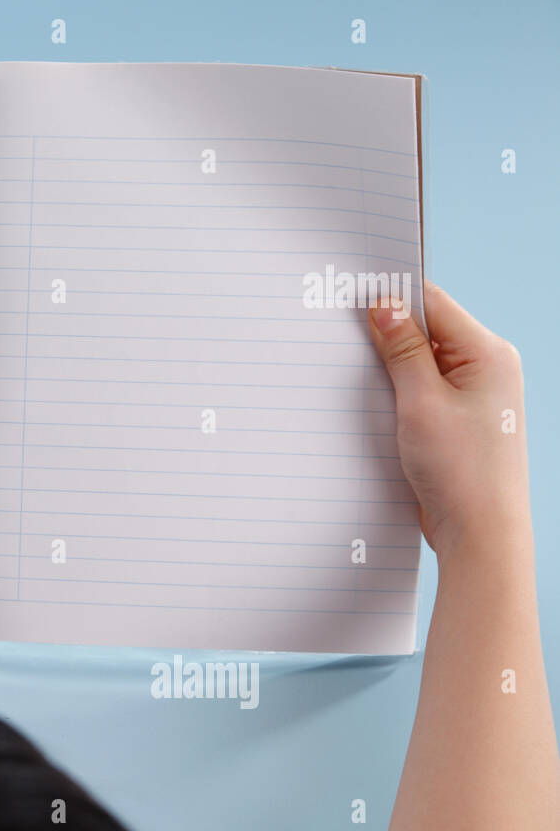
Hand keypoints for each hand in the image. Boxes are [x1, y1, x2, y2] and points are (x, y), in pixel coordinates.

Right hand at [367, 280, 528, 556]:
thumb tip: (384, 305)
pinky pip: (424, 390)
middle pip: (427, 330)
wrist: (481, 533)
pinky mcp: (461, 420)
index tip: (349, 297)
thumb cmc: (460, 471)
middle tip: (342, 339)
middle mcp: (488, 368)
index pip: (433, 303)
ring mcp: (477, 395)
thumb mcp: (421, 402)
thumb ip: (403, 350)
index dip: (391, 297)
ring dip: (390, 368)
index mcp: (488, 353)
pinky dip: (398, 392)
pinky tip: (375, 406)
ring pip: (422, 362)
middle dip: (386, 335)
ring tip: (358, 378)